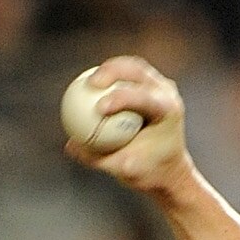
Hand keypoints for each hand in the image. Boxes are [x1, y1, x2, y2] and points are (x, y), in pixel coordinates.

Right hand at [62, 56, 195, 206]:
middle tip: (89, 83)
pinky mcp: (152, 85)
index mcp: (169, 112)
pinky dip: (111, 76)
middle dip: (113, 71)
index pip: (144, 98)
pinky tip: (91, 84)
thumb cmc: (148, 172)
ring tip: (88, 80)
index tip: (98, 108)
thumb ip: (97, 158)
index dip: (121, 98)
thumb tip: (70, 146)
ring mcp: (162, 86)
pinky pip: (128, 75)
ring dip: (110, 68)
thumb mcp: (123, 170)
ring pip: (133, 67)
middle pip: (139, 72)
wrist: (169, 168)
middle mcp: (168, 94)